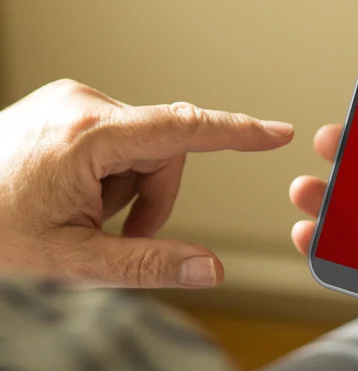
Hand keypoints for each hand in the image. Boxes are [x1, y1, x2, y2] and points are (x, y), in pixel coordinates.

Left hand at [0, 79, 292, 288]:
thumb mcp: (68, 261)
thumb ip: (146, 265)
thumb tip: (210, 268)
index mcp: (88, 136)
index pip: (184, 128)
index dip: (237, 132)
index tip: (276, 133)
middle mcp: (83, 104)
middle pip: (164, 149)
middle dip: (154, 196)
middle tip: (119, 233)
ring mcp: (73, 102)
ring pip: (143, 147)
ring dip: (131, 187)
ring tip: (89, 215)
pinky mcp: (69, 107)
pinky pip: (119, 138)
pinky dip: (114, 173)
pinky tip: (80, 192)